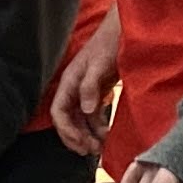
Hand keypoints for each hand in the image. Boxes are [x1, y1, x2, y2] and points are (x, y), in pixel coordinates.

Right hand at [48, 31, 118, 153]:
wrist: (124, 31)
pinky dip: (97, 127)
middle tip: (92, 151)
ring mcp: (85, 92)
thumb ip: (90, 86)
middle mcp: (73, 89)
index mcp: (69, 82)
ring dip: (87, 135)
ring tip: (100, 147)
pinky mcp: (96, 93)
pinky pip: (92, 116)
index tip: (81, 143)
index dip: (67, 130)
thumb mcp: (99, 64)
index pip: (58, 112)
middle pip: (67, 120)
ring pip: (79, 120)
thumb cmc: (110, 43)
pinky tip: (106, 135)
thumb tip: (85, 109)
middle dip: (77, 137)